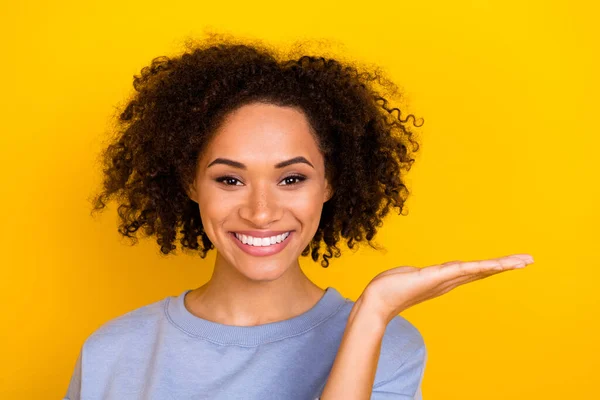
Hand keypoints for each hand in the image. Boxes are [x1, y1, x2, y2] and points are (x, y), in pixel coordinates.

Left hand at [360, 254, 534, 324]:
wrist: (375, 302)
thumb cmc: (389, 289)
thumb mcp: (409, 277)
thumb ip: (420, 275)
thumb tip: (420, 274)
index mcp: (444, 279)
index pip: (473, 271)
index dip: (493, 267)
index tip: (511, 262)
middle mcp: (447, 281)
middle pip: (482, 271)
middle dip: (506, 265)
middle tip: (529, 260)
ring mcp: (443, 280)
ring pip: (477, 270)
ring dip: (500, 265)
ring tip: (522, 261)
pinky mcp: (435, 277)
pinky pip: (461, 270)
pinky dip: (479, 267)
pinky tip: (495, 264)